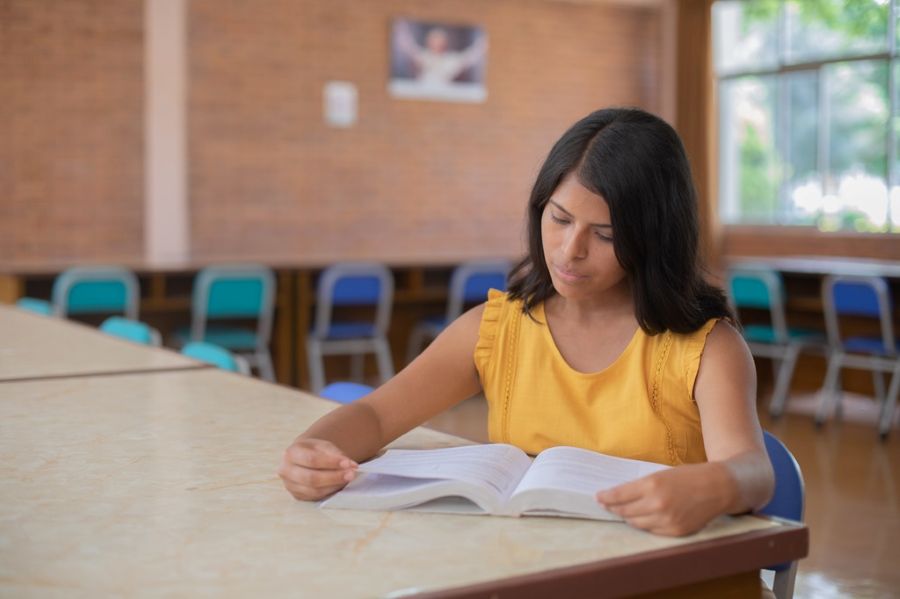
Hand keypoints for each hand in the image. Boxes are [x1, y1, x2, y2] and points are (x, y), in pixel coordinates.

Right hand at [278, 437, 357, 500]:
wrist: (303, 457)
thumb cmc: (314, 450)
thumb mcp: (323, 446)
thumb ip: (336, 454)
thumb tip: (351, 465)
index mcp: (291, 453)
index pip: (311, 460)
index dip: (331, 463)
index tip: (348, 463)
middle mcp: (286, 470)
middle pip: (311, 478)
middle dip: (334, 477)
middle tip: (351, 474)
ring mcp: (290, 485)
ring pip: (314, 490)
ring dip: (334, 485)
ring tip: (348, 478)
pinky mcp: (297, 495)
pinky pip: (315, 497)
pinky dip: (330, 491)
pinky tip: (339, 485)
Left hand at [596, 463, 734, 535]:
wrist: (718, 487)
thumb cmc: (689, 476)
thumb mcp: (661, 474)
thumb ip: (642, 486)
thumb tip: (620, 495)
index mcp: (652, 485)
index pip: (619, 496)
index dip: (606, 498)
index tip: (598, 498)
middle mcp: (658, 504)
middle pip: (625, 511)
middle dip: (614, 508)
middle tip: (607, 505)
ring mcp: (667, 520)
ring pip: (637, 523)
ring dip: (628, 517)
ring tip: (623, 512)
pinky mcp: (676, 531)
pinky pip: (652, 531)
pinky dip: (645, 524)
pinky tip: (642, 518)